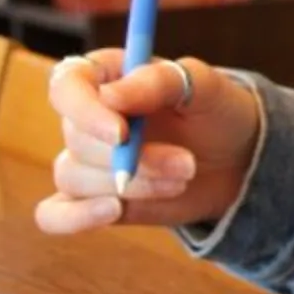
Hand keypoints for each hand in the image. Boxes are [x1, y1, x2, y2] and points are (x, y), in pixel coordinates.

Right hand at [35, 50, 263, 234]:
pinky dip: (74, 218)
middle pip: (76, 140)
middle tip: (187, 164)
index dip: (84, 111)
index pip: (66, 86)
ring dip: (133, 185)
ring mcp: (86, 161)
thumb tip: (109, 97)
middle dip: (135, 159)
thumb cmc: (218, 112)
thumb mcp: (204, 86)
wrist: (238, 160)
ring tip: (183, 180)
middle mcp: (87, 118)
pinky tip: (113, 211)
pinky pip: (55, 214)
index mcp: (105, 76)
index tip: (121, 133)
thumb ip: (158, 82)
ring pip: (75, 178)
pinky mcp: (92, 200)